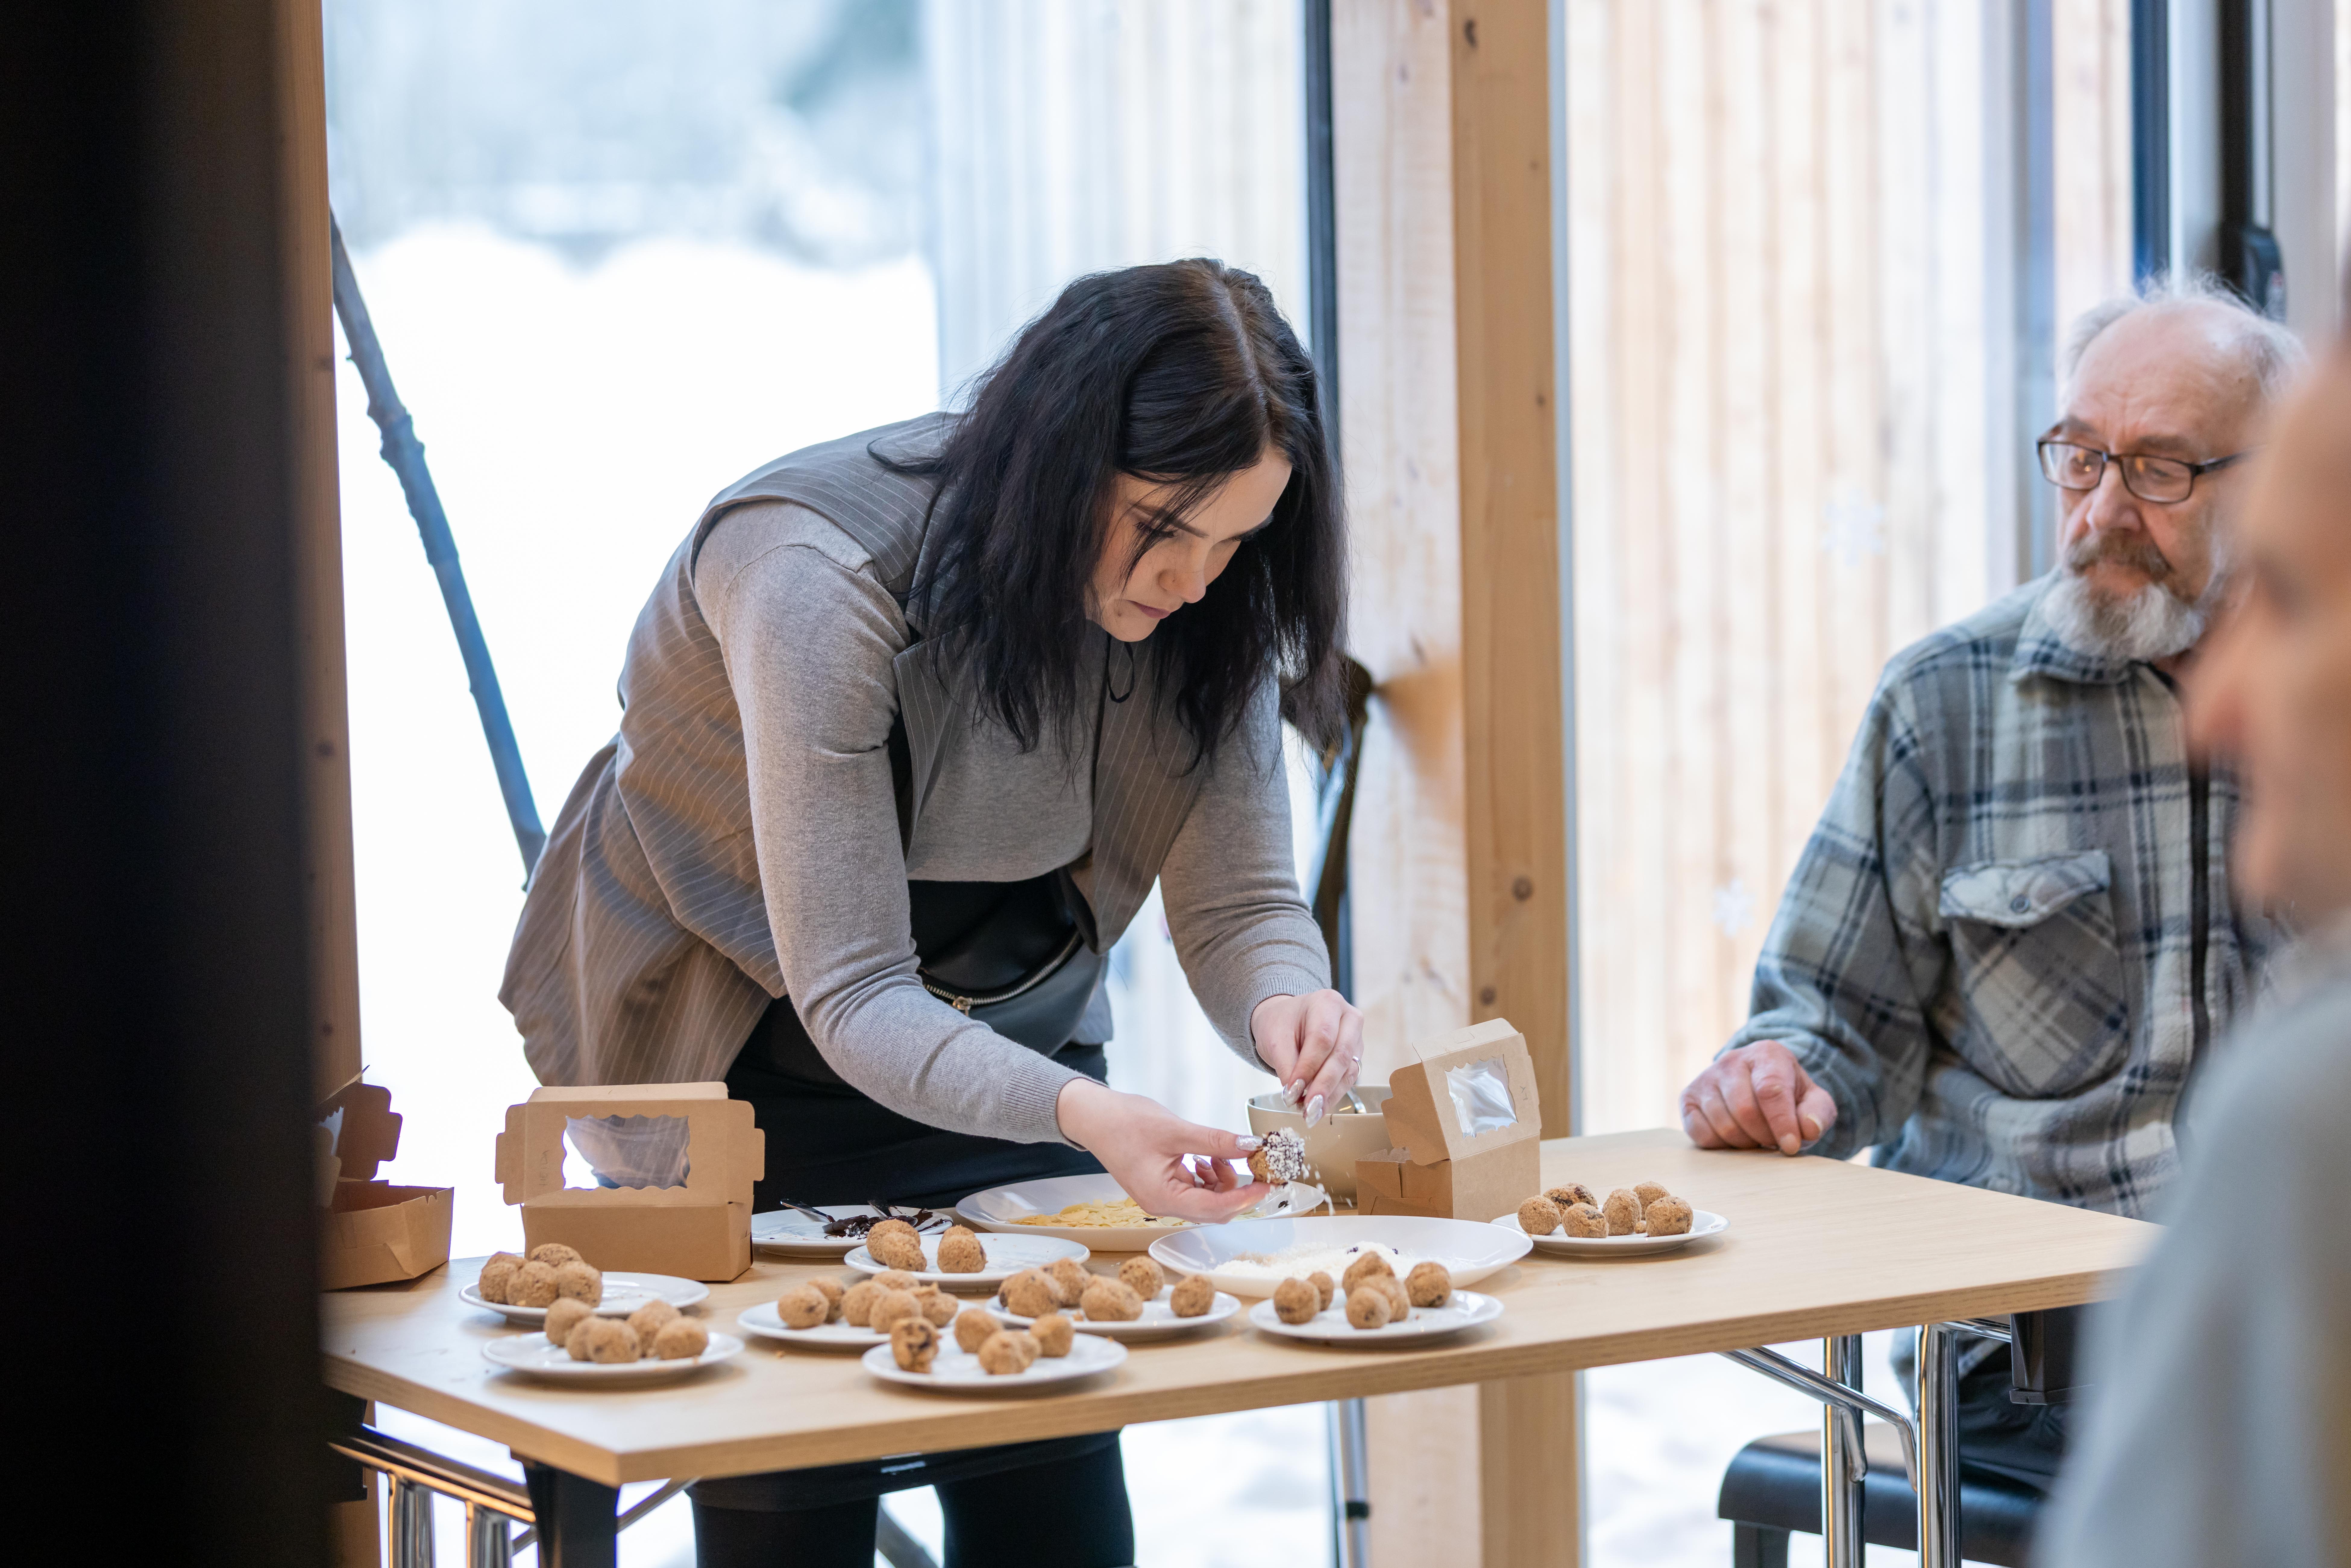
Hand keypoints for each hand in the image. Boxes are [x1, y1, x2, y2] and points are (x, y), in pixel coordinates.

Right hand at [1055, 1079, 1268, 1221]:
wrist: (1094, 1117)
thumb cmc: (1125, 1122)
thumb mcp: (1175, 1130)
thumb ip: (1215, 1141)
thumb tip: (1250, 1146)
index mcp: (1162, 1197)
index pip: (1215, 1209)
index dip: (1245, 1198)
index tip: (1268, 1183)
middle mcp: (1162, 1205)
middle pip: (1214, 1210)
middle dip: (1237, 1189)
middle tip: (1254, 1162)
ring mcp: (1161, 1198)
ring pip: (1207, 1201)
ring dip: (1222, 1180)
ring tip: (1218, 1151)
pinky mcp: (1163, 1187)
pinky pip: (1195, 1191)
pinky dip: (1208, 1175)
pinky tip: (1205, 1155)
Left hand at [1251, 989, 1364, 1125]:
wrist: (1288, 1020)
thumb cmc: (1281, 1024)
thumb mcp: (1275, 1039)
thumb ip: (1285, 1065)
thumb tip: (1295, 1095)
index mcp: (1327, 1003)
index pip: (1322, 1038)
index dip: (1308, 1067)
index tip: (1293, 1091)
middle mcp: (1349, 1017)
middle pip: (1340, 1055)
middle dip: (1323, 1086)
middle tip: (1308, 1109)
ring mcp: (1356, 1037)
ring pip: (1348, 1069)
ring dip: (1330, 1094)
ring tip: (1312, 1113)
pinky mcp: (1356, 1055)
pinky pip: (1349, 1077)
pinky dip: (1333, 1094)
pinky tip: (1319, 1107)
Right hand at [1680, 1041, 1837, 1155]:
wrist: (1756, 1085)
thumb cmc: (1788, 1096)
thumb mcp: (1813, 1100)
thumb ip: (1818, 1112)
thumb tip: (1809, 1129)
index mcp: (1766, 1054)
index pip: (1770, 1089)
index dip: (1781, 1122)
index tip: (1791, 1146)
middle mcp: (1731, 1060)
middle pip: (1744, 1110)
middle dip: (1763, 1135)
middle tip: (1773, 1141)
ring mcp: (1706, 1077)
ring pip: (1722, 1124)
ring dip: (1744, 1142)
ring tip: (1755, 1137)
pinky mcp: (1688, 1097)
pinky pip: (1699, 1132)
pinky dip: (1719, 1144)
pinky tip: (1733, 1137)